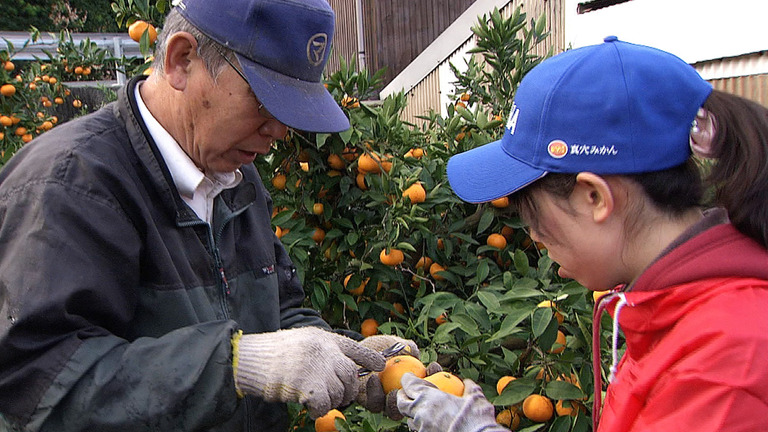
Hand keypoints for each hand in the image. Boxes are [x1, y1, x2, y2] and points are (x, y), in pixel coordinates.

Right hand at [233, 327, 384, 417]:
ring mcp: (318, 367)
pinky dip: (319, 409)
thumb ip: (322, 350)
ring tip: (316, 399)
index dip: (368, 357)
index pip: (353, 347)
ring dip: (331, 400)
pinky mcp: (309, 385)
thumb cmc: (272, 354)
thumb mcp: (302, 341)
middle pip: (350, 374)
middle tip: (338, 396)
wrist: (249, 359)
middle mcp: (325, 350)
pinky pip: (325, 404)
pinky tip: (308, 406)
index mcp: (323, 338)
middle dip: (347, 389)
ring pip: (339, 391)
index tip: (379, 365)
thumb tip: (342, 367)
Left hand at [355, 335, 434, 419]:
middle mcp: (401, 394)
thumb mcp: (393, 343)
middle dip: (419, 397)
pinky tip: (374, 378)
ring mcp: (386, 402)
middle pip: (415, 403)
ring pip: (395, 411)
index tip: (434, 366)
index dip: (436, 376)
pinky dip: (376, 394)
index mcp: (412, 382)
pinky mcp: (370, 403)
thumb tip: (415, 352)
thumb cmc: (379, 346)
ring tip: (394, 391)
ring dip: (396, 403)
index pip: (428, 384)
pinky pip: (375, 404)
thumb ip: (406, 346)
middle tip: (417, 387)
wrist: (357, 351)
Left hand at [397, 373, 507, 431]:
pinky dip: (420, 425)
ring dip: (411, 413)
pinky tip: (429, 424)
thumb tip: (468, 383)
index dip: (407, 380)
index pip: (409, 385)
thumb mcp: (476, 398)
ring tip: (419, 410)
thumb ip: (469, 388)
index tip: (409, 377)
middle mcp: (421, 412)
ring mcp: (422, 428)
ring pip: (409, 419)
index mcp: (429, 397)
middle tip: (406, 393)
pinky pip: (418, 430)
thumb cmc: (476, 418)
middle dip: (402, 396)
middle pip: (401, 403)